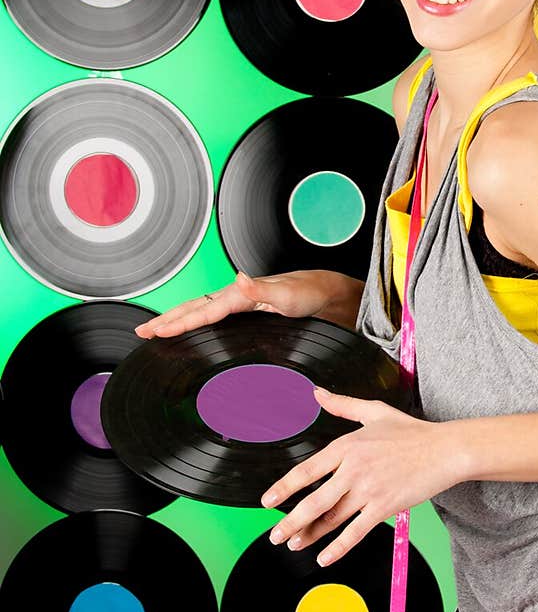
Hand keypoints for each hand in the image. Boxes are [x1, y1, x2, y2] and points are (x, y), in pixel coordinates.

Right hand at [133, 270, 339, 338]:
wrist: (322, 293)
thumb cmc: (306, 294)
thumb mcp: (287, 295)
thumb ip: (262, 289)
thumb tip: (238, 279)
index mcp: (240, 295)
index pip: (204, 311)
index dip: (181, 322)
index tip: (159, 331)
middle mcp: (235, 296)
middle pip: (193, 309)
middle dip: (166, 321)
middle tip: (141, 332)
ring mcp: (237, 303)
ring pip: (198, 311)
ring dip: (175, 320)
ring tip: (154, 330)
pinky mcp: (242, 310)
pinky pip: (210, 316)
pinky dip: (192, 322)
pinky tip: (186, 329)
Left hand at [262, 386, 461, 565]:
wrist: (445, 450)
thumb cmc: (412, 432)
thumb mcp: (374, 411)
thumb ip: (342, 405)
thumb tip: (317, 393)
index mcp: (347, 446)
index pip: (307, 471)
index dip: (284, 488)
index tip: (268, 501)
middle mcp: (353, 470)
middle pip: (314, 500)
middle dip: (290, 521)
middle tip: (275, 535)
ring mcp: (369, 490)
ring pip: (332, 519)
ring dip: (310, 535)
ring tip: (294, 545)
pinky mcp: (384, 507)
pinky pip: (356, 532)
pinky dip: (338, 547)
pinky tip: (325, 558)